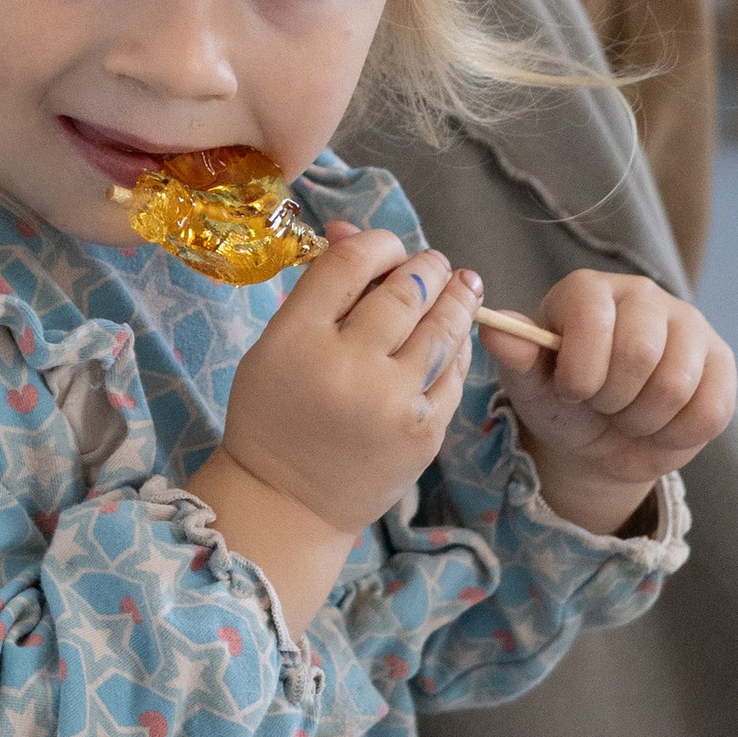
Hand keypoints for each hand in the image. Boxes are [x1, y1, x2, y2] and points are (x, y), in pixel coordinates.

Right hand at [194, 225, 481, 624]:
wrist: (287, 503)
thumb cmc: (273, 414)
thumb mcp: (277, 343)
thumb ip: (319, 290)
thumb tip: (354, 233)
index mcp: (299, 337)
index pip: (352, 263)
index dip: (378, 243)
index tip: (387, 248)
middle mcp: (350, 364)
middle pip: (404, 291)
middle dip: (426, 267)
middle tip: (434, 262)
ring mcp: (393, 401)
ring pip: (440, 328)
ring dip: (457, 297)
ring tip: (463, 282)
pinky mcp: (425, 431)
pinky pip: (452, 373)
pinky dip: (457, 346)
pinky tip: (457, 333)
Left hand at [480, 272, 735, 534]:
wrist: (601, 440)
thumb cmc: (561, 400)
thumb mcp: (530, 385)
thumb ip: (516, 357)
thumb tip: (493, 328)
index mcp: (589, 290)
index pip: (593, 321)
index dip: (581, 374)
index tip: (572, 390)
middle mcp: (642, 294)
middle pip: (640, 354)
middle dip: (613, 401)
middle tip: (603, 405)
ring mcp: (688, 325)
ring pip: (677, 385)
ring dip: (644, 420)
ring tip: (628, 414)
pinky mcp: (721, 362)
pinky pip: (710, 409)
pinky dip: (678, 434)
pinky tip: (660, 424)